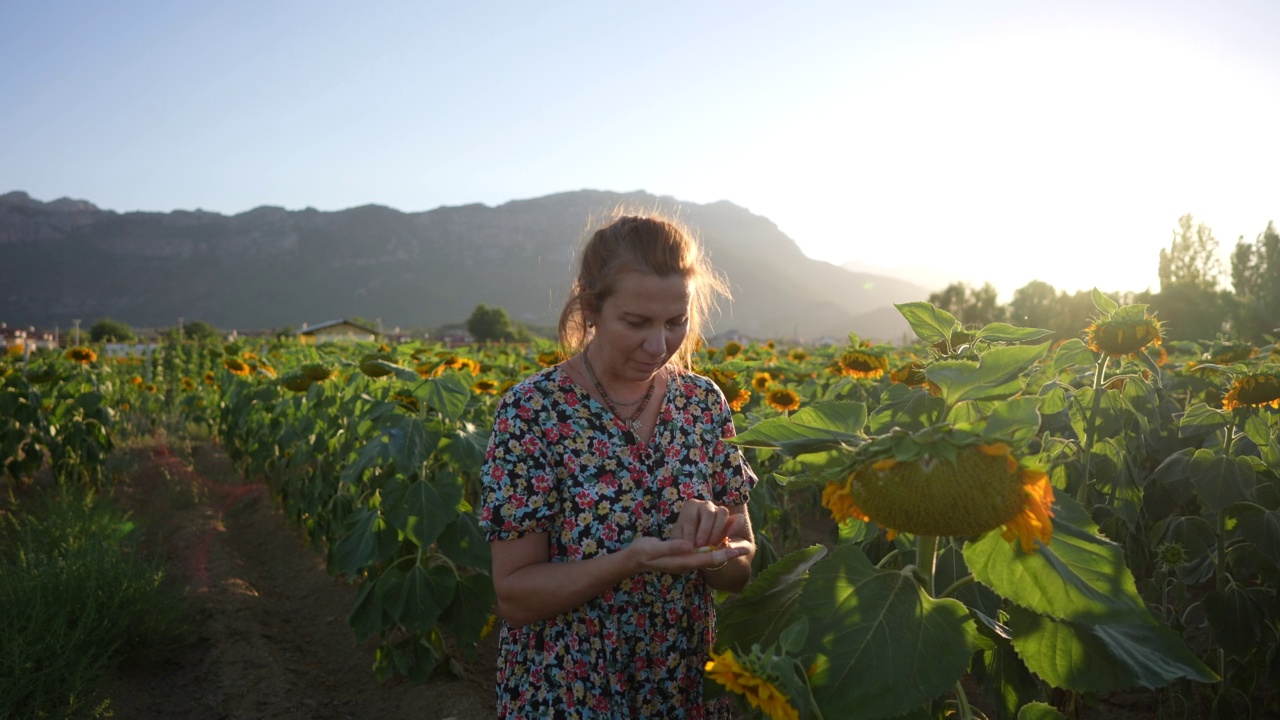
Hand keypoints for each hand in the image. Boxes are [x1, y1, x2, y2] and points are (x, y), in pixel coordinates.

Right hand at [625, 535, 750, 575]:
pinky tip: (718, 540)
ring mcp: (686, 560)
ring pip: (710, 555)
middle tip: (746, 546)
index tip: (741, 549)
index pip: (710, 558)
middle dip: (730, 552)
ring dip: (723, 549)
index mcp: (684, 561)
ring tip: (737, 542)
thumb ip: (672, 547)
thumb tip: (690, 545)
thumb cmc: (643, 553)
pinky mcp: (684, 556)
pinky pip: (703, 552)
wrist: (633, 560)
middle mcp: (688, 562)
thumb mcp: (654, 549)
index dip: (727, 554)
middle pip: (714, 557)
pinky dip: (713, 547)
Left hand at [671, 498, 735, 548]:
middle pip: (708, 512)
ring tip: (712, 545)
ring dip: (717, 529)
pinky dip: (735, 528)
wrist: (703, 550)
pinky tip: (728, 539)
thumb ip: (680, 544)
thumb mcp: (681, 544)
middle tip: (701, 545)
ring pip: (723, 512)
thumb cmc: (687, 544)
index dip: (690, 531)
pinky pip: (739, 519)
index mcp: (691, 508)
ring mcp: (720, 511)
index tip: (690, 545)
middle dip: (704, 530)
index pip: (690, 515)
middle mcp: (706, 505)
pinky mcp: (734, 519)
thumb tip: (683, 545)